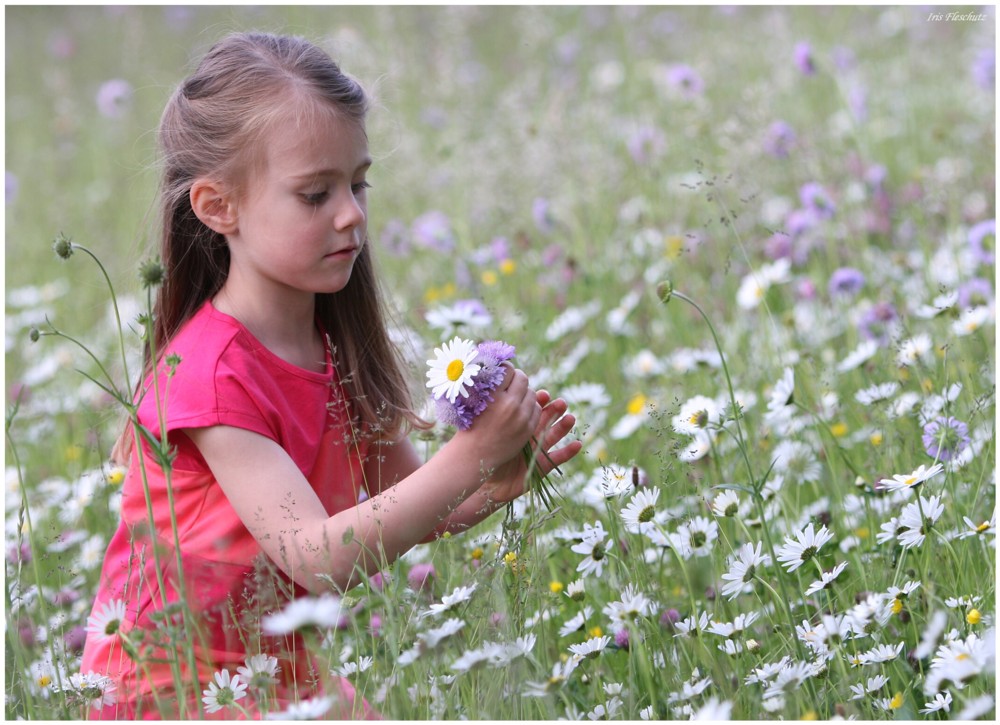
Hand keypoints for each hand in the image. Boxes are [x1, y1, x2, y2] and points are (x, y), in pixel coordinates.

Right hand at [454, 365, 540, 470]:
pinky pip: (536, 409)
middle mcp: (509, 404)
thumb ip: (490, 386)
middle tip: (510, 384)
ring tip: (513, 400)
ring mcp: (521, 417)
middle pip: (522, 378)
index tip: (502, 373)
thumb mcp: (475, 402)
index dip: (506, 369)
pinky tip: (518, 412)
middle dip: (517, 379)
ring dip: (524, 394)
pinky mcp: (528, 428)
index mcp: (493, 395)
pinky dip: (529, 407)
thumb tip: (501, 367)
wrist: (475, 455)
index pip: (508, 369)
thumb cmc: (470, 425)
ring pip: (531, 393)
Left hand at [480, 389, 582, 503]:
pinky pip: (558, 458)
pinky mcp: (542, 467)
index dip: (539, 401)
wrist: (486, 483)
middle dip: (554, 410)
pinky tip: (578, 444)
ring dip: (563, 427)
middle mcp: (530, 435)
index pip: (530, 409)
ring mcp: (537, 450)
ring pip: (554, 435)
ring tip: (570, 418)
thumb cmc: (484, 457)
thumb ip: (496, 421)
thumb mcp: (490, 436)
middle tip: (561, 402)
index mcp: (517, 425)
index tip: (543, 394)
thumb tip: (493, 397)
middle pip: (545, 419)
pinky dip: (568, 452)